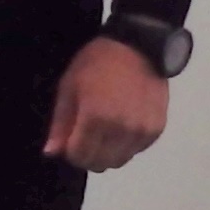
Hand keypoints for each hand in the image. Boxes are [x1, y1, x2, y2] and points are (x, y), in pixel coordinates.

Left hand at [43, 38, 171, 172]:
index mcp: (95, 118)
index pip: (79, 156)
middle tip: (86, 137)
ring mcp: (141, 131)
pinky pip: (136, 150)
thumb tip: (52, 152)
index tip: (70, 141)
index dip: (70, 152)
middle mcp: (120, 129)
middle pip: (99, 164)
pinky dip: (126, 145)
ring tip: (105, 130)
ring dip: (107, 153)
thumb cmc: (98, 63)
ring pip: (119, 161)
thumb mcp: (69, 87)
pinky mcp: (156, 129)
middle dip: (87, 156)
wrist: (139, 45)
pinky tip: (122, 126)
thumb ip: (60, 124)